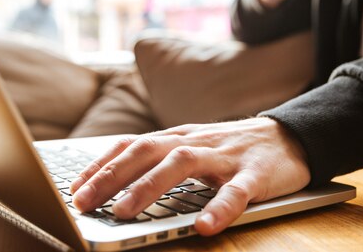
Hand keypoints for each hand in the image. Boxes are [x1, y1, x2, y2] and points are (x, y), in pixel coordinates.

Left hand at [70, 117, 310, 235]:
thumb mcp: (192, 148)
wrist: (286, 136)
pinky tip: (205, 226)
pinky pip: (236, 191)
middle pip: (148, 151)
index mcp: (178, 138)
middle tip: (85, 202)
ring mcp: (224, 156)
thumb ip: (162, 160)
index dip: (102, 165)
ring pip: (183, 164)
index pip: (132, 145)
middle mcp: (195, 142)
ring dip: (150, 186)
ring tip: (125, 212)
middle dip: (112, 176)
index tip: (76, 188)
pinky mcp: (255, 174)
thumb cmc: (230, 148)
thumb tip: (119, 182)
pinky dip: (219, 207)